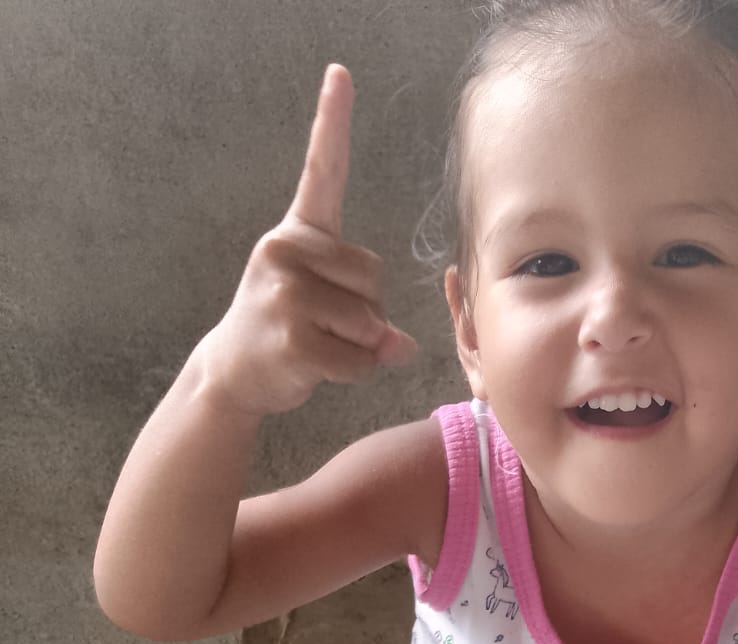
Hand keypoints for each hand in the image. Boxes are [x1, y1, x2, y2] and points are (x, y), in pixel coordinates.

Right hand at [200, 64, 415, 416]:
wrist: (234, 371)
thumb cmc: (285, 332)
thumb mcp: (323, 308)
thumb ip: (367, 312)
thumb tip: (400, 347)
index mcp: (297, 234)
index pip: (321, 172)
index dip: (332, 123)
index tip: (340, 75)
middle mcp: (286, 252)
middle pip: (375, 276)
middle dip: (368, 310)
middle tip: (328, 324)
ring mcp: (287, 294)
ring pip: (370, 322)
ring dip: (360, 345)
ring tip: (319, 345)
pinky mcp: (294, 337)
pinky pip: (359, 358)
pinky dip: (354, 372)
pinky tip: (319, 368)